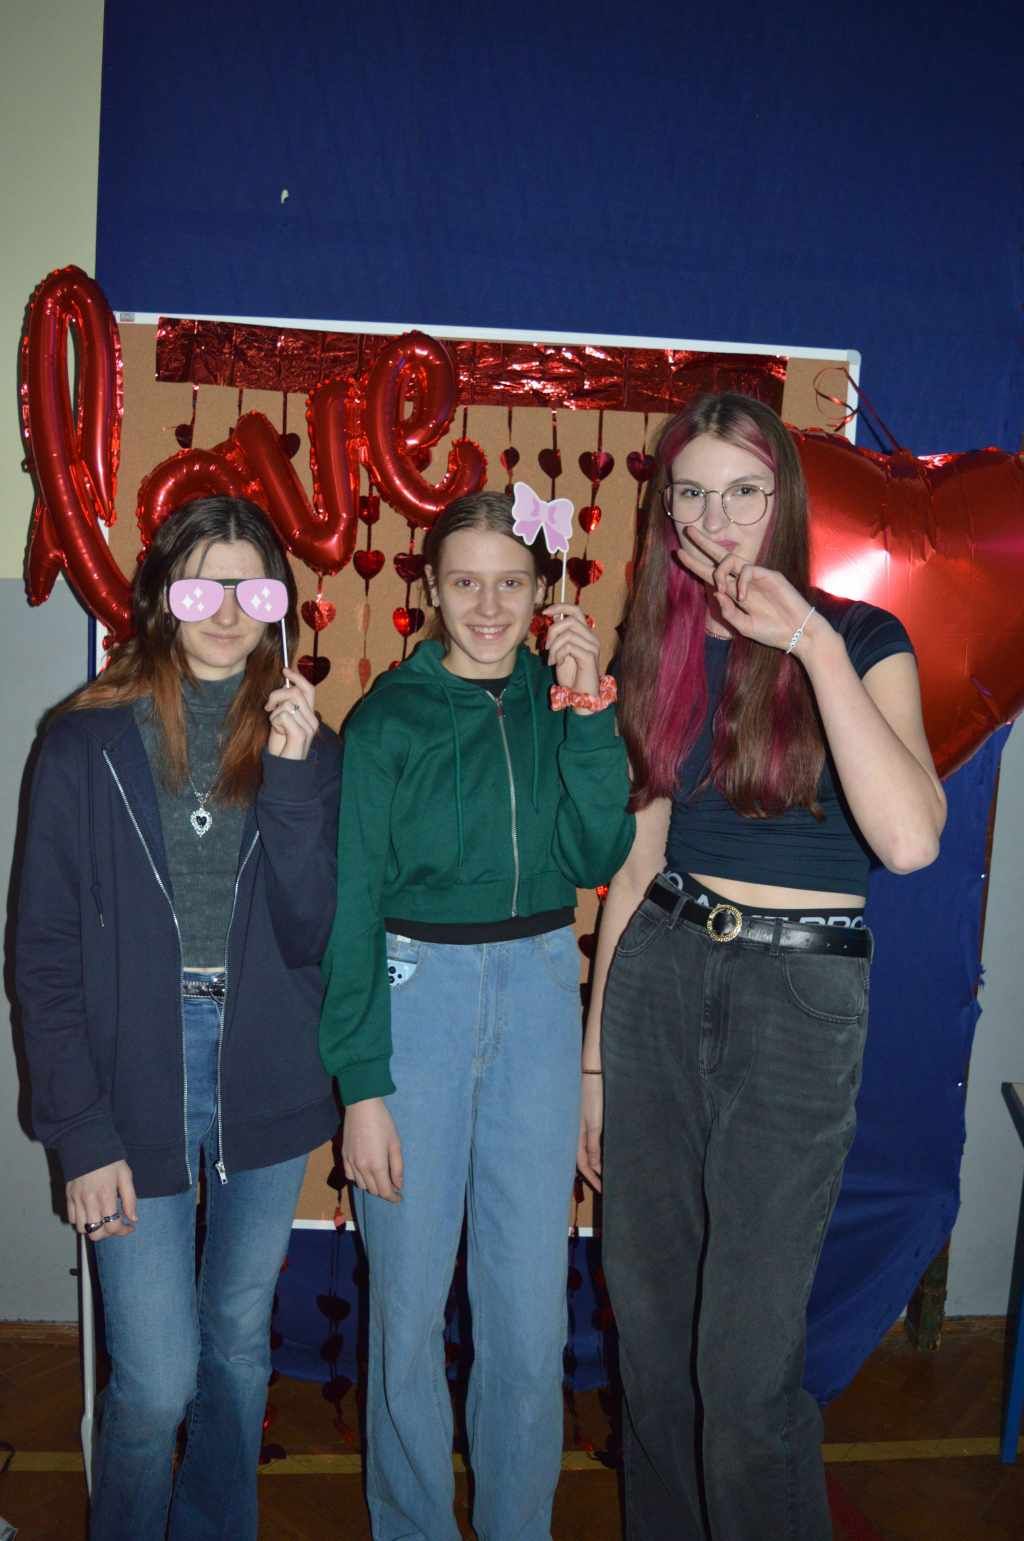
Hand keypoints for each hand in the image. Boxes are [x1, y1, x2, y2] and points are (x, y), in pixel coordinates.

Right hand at [66, 1160, 136, 1241]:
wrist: (87, 1145)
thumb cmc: (109, 1160)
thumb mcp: (126, 1175)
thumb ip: (130, 1199)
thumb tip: (133, 1218)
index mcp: (106, 1196)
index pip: (112, 1226)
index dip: (123, 1231)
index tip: (129, 1227)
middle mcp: (89, 1201)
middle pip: (95, 1234)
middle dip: (107, 1234)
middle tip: (115, 1225)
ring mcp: (76, 1200)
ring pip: (81, 1229)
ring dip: (93, 1228)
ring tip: (102, 1220)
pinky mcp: (68, 1197)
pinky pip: (71, 1219)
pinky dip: (81, 1221)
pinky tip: (90, 1213)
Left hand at [266, 667, 317, 759]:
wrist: (284, 768)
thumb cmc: (281, 745)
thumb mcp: (282, 720)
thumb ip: (285, 705)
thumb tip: (283, 686)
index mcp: (309, 715)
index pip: (308, 689)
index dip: (297, 677)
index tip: (285, 670)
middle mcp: (312, 720)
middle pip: (295, 692)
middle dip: (277, 695)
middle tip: (268, 707)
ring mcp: (308, 727)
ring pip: (287, 703)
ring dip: (274, 712)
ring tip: (275, 724)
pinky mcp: (301, 734)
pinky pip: (283, 715)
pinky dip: (275, 721)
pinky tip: (277, 731)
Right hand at [342, 1098, 403, 1202]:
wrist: (361, 1106)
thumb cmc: (383, 1123)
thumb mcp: (395, 1144)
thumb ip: (397, 1167)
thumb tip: (398, 1185)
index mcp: (377, 1165)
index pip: (385, 1191)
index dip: (393, 1198)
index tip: (399, 1198)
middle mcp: (362, 1168)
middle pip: (373, 1190)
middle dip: (384, 1191)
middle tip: (392, 1184)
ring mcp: (351, 1163)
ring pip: (361, 1185)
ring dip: (372, 1185)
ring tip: (380, 1177)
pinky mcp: (344, 1157)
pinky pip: (350, 1176)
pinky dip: (359, 1179)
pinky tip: (365, 1172)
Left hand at [542, 603, 600, 697]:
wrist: (580, 695)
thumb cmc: (571, 675)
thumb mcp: (560, 651)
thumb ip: (559, 635)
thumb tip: (553, 616)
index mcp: (585, 634)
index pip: (576, 610)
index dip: (560, 606)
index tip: (545, 611)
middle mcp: (591, 638)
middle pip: (570, 620)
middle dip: (553, 630)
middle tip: (546, 646)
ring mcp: (592, 647)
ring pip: (568, 633)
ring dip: (554, 646)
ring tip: (551, 659)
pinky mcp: (589, 656)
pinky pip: (570, 646)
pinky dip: (559, 653)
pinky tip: (558, 663)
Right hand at [576, 1072, 602, 1192]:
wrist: (592, 1072)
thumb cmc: (592, 1096)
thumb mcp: (594, 1123)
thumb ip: (593, 1145)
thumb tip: (595, 1166)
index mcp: (576, 1135)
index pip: (583, 1164)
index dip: (593, 1178)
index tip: (603, 1190)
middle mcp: (577, 1132)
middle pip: (584, 1159)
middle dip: (593, 1173)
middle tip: (604, 1185)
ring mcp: (583, 1124)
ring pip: (588, 1149)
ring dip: (596, 1162)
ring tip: (606, 1173)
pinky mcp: (589, 1117)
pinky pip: (591, 1139)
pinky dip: (597, 1149)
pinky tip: (604, 1151)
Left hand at [675, 526, 821, 653]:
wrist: (797, 633)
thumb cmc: (771, 632)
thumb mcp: (743, 627)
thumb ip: (728, 612)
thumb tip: (716, 593)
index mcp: (736, 593)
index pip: (712, 575)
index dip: (695, 564)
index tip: (679, 554)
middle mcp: (743, 581)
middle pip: (720, 556)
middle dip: (703, 543)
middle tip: (687, 530)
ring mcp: (756, 577)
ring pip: (731, 559)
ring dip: (719, 571)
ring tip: (721, 588)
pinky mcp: (770, 574)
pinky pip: (748, 569)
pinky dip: (741, 582)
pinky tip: (742, 597)